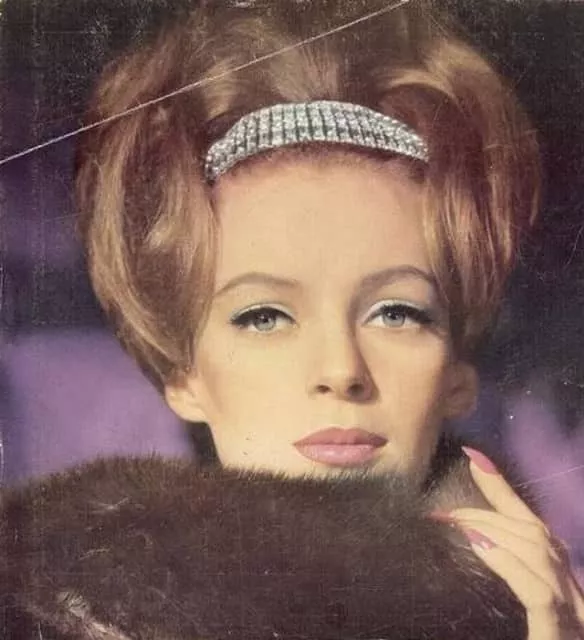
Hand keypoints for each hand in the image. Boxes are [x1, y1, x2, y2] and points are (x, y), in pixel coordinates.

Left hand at [448, 447, 583, 639]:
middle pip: (538, 537)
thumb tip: (462, 547)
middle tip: (445, 509)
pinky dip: (511, 564)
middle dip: (491, 513)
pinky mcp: (561, 637)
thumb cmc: (511, 639)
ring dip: (496, 531)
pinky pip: (540, 594)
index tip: (475, 457)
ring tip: (456, 523)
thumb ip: (498, 579)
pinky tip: (480, 545)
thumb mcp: (497, 614)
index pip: (533, 530)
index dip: (504, 491)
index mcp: (562, 593)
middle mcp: (575, 602)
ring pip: (542, 556)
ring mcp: (574, 620)